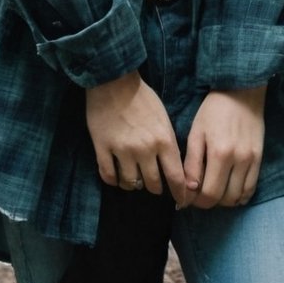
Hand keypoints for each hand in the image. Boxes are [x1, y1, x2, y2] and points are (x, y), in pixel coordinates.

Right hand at [85, 72, 196, 205]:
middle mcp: (145, 150)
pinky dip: (113, 180)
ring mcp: (122, 150)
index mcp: (164, 140)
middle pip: (153, 184)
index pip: (176, 177)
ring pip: (130, 183)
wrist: (113, 80)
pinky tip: (116, 176)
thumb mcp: (163, 118)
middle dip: (155, 187)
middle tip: (153, 184)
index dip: (180, 194)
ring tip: (133, 178)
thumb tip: (173, 166)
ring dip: (133, 184)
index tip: (181, 202)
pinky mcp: (102, 148)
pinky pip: (109, 176)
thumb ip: (168, 143)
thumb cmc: (142, 97)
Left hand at [183, 86, 266, 208]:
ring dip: (224, 200)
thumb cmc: (213, 110)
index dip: (196, 202)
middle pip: (223, 198)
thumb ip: (192, 164)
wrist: (241, 91)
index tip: (189, 198)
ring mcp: (251, 160)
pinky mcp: (260, 158)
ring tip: (215, 190)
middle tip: (200, 194)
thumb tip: (189, 191)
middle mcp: (238, 160)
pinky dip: (240, 196)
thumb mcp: (196, 133)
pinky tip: (231, 190)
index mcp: (219, 153)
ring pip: (238, 197)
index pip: (208, 194)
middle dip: (209, 201)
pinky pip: (251, 188)